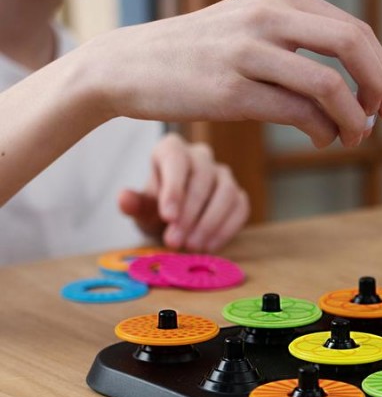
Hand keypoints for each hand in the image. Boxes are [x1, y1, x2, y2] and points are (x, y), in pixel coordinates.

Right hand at [94, 0, 381, 148]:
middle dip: (379, 87)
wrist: (131, 66)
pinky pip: (298, 114)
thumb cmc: (202, 55)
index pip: (354, 30)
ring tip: (351, 138)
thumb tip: (360, 81)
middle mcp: (267, 15)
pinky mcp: (231, 91)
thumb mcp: (253, 29)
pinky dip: (323, 132)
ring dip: (353, 119)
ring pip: (329, 85)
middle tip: (380, 118)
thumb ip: (301, 41)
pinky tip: (323, 141)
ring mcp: (247, 52)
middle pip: (352, 45)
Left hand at [117, 133, 249, 252]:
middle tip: (175, 241)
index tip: (168, 217)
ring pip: (226, 192)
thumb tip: (124, 199)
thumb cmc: (157, 209)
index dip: (174, 188)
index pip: (176, 160)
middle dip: (190, 213)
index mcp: (172, 149)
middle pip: (202, 178)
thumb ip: (134, 204)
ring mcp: (223, 175)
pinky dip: (226, 229)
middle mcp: (201, 157)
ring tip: (192, 246)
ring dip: (210, 223)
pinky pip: (240, 208)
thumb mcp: (141, 208)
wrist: (176, 222)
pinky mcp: (239, 195)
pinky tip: (209, 246)